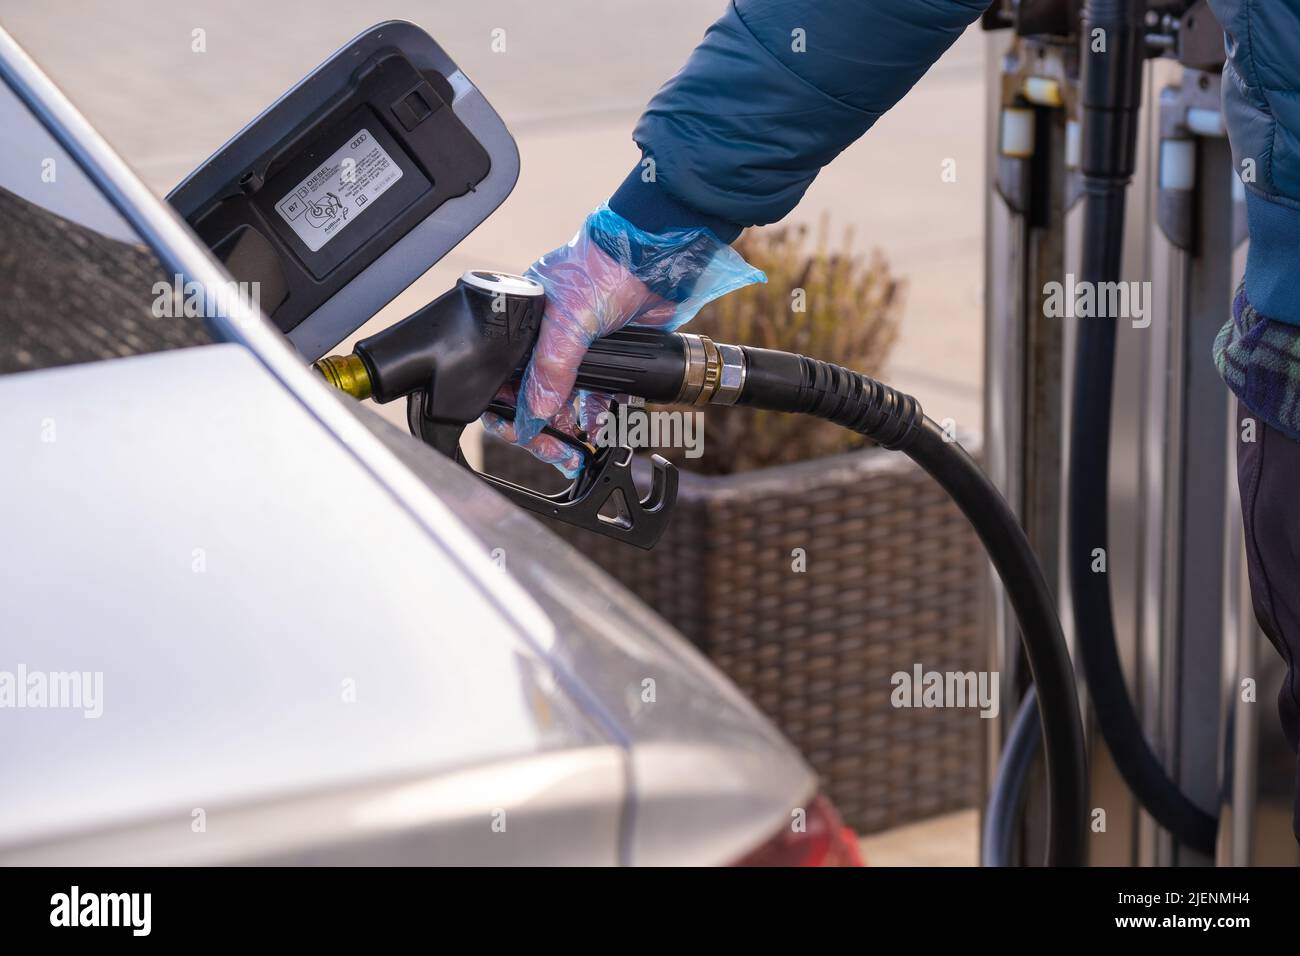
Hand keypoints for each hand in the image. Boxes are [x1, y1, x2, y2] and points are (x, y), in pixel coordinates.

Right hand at [482, 204, 763, 475]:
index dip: (510, 411)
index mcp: (522, 323)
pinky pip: (598, 396)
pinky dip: (599, 415)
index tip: (522, 436)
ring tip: (578, 450)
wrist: (657, 259)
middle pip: (535, 396)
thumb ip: (552, 366)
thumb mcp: (569, 318)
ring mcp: (579, 349)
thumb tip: (536, 411)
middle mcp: (547, 338)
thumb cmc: (605, 267)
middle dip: (544, 429)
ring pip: (567, 401)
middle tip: (557, 453)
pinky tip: (600, 429)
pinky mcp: (610, 356)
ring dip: (572, 427)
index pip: (504, 377)